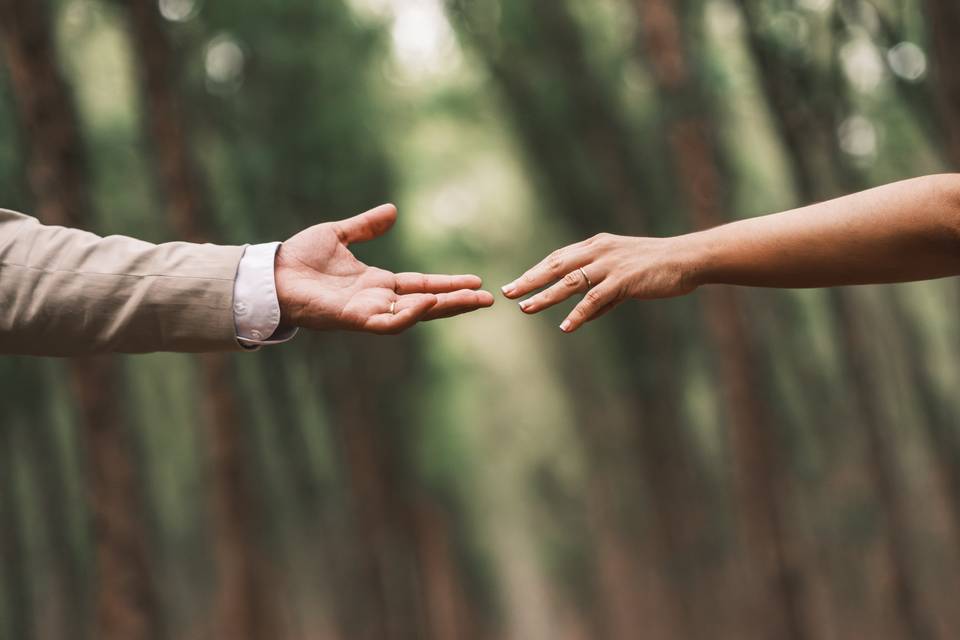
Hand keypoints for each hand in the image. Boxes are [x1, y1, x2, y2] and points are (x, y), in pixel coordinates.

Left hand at [275, 204, 493, 333]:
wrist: (270, 273)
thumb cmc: (298, 258)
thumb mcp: (338, 234)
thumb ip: (365, 226)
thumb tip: (393, 210)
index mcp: (377, 283)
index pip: (422, 284)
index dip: (449, 283)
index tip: (476, 281)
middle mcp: (378, 300)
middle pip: (428, 303)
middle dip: (458, 302)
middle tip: (489, 299)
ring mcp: (368, 312)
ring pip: (415, 314)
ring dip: (444, 308)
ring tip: (472, 300)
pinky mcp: (354, 319)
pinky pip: (388, 322)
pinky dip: (410, 314)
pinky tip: (429, 301)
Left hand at [501, 233, 696, 332]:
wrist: (687, 258)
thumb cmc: (657, 268)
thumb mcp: (624, 276)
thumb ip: (601, 296)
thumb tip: (580, 317)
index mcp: (596, 246)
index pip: (558, 258)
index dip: (535, 271)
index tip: (516, 283)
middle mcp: (598, 251)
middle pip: (555, 266)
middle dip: (529, 280)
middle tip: (507, 292)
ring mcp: (610, 264)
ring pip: (569, 281)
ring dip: (545, 296)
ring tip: (526, 308)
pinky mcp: (623, 280)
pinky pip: (594, 299)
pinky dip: (578, 313)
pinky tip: (565, 326)